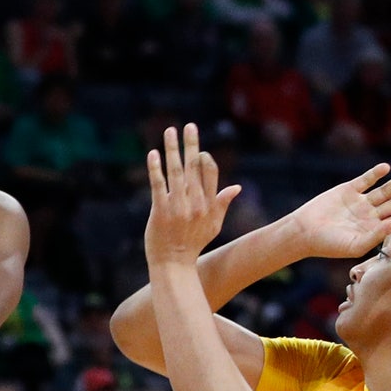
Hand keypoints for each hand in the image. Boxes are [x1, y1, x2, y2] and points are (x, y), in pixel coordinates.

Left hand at [144, 124, 241, 266]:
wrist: (174, 264)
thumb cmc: (194, 244)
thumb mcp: (214, 225)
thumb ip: (223, 204)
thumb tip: (237, 187)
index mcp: (209, 204)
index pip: (211, 173)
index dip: (206, 159)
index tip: (199, 149)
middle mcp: (196, 203)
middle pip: (194, 167)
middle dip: (192, 144)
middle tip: (189, 125)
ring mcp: (178, 207)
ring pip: (176, 172)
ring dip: (173, 149)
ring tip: (170, 131)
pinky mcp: (161, 211)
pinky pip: (158, 185)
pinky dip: (155, 169)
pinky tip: (153, 154)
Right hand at [286, 163, 390, 259]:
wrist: (304, 232)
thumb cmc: (328, 244)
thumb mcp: (354, 245)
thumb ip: (375, 236)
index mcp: (375, 229)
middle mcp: (371, 215)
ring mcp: (361, 201)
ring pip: (384, 190)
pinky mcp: (349, 190)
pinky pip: (366, 180)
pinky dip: (375, 174)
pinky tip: (385, 168)